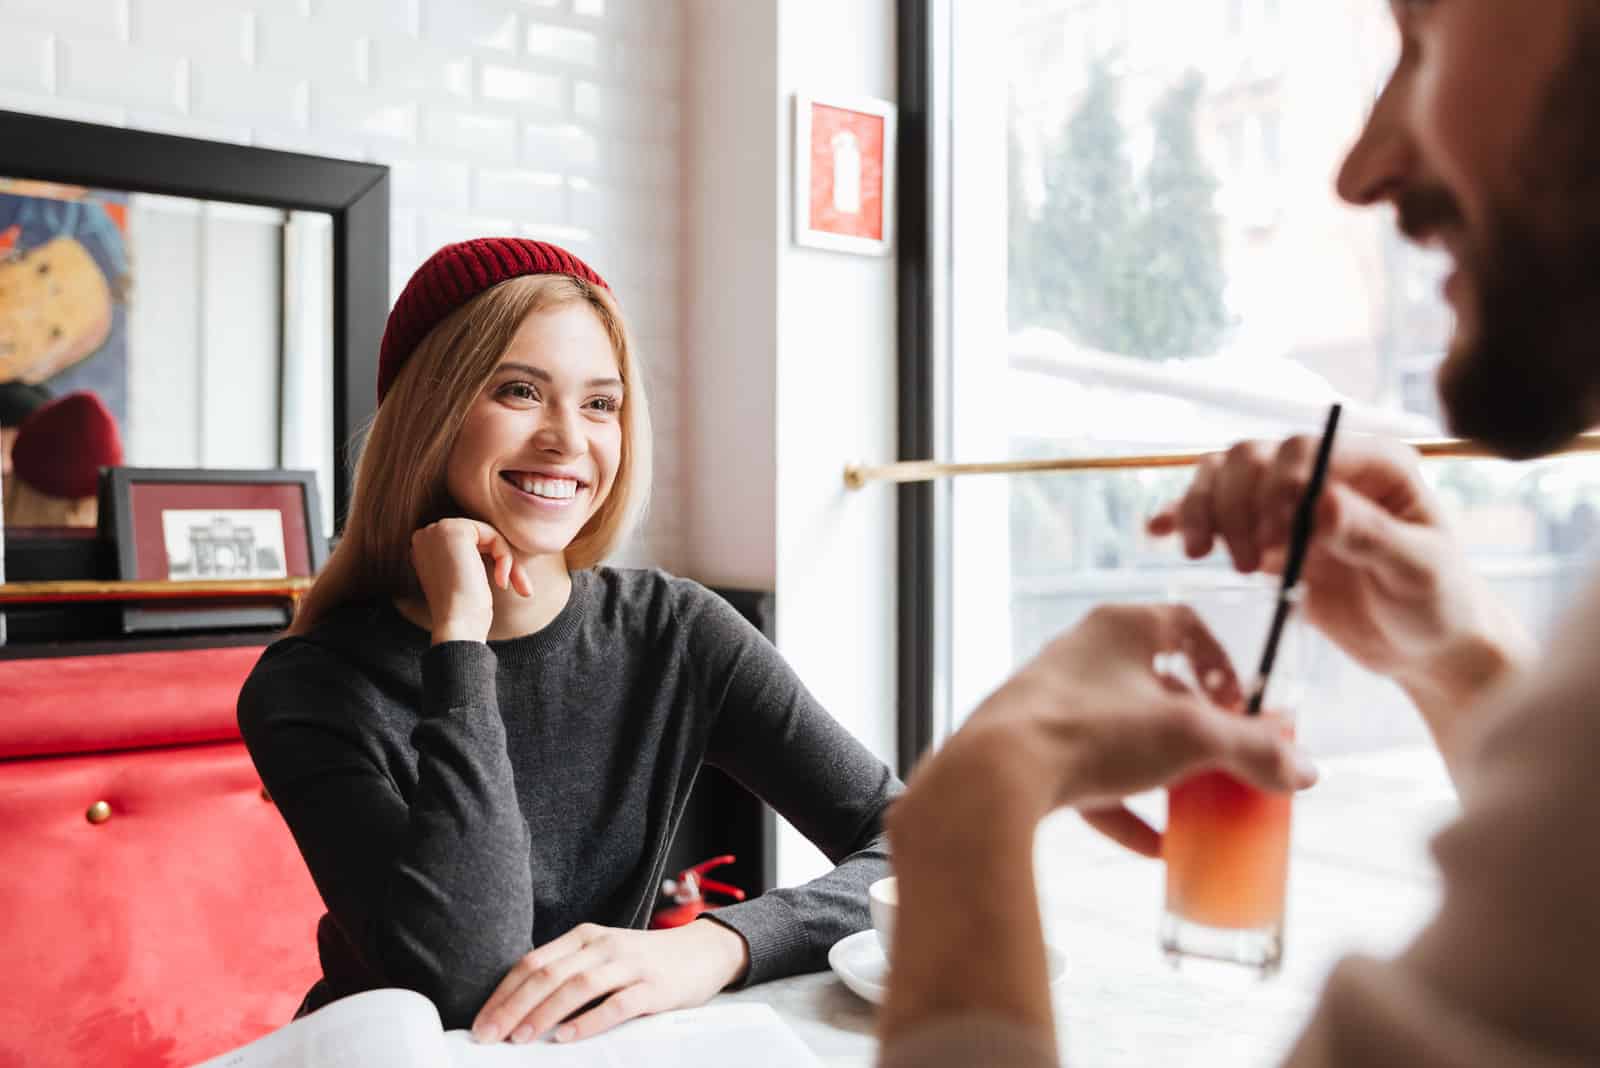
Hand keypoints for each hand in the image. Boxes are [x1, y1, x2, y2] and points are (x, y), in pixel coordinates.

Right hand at [410, 517, 532, 644]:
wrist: (456, 626)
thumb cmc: (463, 612)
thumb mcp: (463, 578)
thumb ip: (468, 557)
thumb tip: (491, 546)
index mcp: (423, 549)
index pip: (468, 543)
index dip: (490, 561)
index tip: (505, 585)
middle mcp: (425, 535)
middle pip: (480, 537)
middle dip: (503, 560)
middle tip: (523, 589)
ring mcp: (437, 531)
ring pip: (489, 535)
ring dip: (507, 561)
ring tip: (518, 587)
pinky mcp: (455, 531)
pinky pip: (493, 536)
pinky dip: (504, 557)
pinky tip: (501, 581)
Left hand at [470, 921, 749, 1045]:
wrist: (703, 952)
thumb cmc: (644, 961)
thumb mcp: (603, 956)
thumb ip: (568, 972)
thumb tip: (519, 1010)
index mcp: (584, 936)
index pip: (533, 962)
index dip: (503, 993)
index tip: (481, 1023)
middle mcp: (603, 945)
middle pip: (549, 974)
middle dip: (513, 1007)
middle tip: (489, 1036)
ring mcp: (629, 964)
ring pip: (577, 986)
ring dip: (543, 1014)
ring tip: (520, 1039)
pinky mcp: (653, 987)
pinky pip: (616, 1004)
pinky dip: (589, 1021)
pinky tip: (567, 1037)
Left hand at [895, 603, 1316, 859]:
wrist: (993, 776)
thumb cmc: (1092, 731)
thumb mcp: (1189, 737)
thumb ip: (1252, 751)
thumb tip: (1307, 773)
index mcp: (1118, 628)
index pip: (1184, 624)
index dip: (1223, 662)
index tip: (1242, 704)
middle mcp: (1080, 656)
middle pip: (1154, 685)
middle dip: (1195, 726)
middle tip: (1226, 760)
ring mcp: (1052, 704)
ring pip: (1121, 734)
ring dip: (1161, 769)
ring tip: (1197, 805)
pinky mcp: (1031, 752)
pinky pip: (1089, 779)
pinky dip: (1124, 810)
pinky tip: (1155, 849)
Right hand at [1147, 434, 1531, 768]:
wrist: (1424, 646)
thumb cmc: (1436, 603)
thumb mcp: (1416, 571)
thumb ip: (1371, 536)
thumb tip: (1322, 504)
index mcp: (1373, 463)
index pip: (1305, 450)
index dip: (1278, 485)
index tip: (1278, 538)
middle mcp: (1325, 471)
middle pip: (1253, 457)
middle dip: (1236, 503)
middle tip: (1246, 562)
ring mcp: (1290, 501)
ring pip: (1225, 476)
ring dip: (1204, 509)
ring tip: (1206, 556)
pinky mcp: (1265, 533)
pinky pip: (1214, 510)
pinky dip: (1182, 515)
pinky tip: (1157, 532)